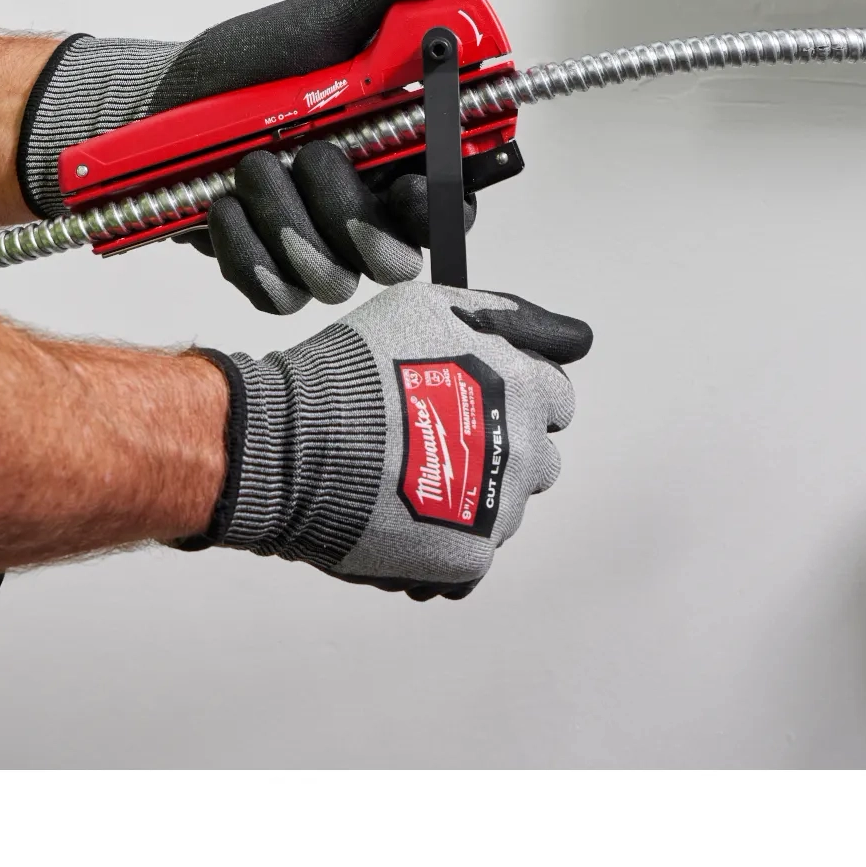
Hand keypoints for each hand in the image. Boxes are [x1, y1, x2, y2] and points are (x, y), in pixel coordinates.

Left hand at [17, 0, 485, 312]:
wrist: (159, 105)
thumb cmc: (244, 67)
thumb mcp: (322, 14)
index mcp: (399, 150)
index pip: (455, 200)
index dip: (443, 204)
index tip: (411, 182)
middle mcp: (368, 205)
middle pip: (400, 255)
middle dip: (351, 213)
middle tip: (315, 156)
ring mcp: (321, 245)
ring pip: (336, 276)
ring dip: (287, 217)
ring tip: (252, 162)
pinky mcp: (272, 271)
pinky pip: (277, 294)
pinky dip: (246, 247)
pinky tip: (224, 202)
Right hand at [186, 282, 592, 598]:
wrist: (293, 442)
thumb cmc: (353, 371)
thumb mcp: (428, 308)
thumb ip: (507, 318)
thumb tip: (573, 337)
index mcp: (523, 387)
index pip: (555, 398)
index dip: (511, 393)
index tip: (470, 398)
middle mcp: (522, 450)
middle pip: (535, 456)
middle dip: (495, 446)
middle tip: (432, 437)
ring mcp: (497, 509)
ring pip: (502, 507)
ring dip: (468, 495)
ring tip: (405, 478)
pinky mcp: (466, 558)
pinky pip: (471, 555)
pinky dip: (441, 542)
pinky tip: (398, 518)